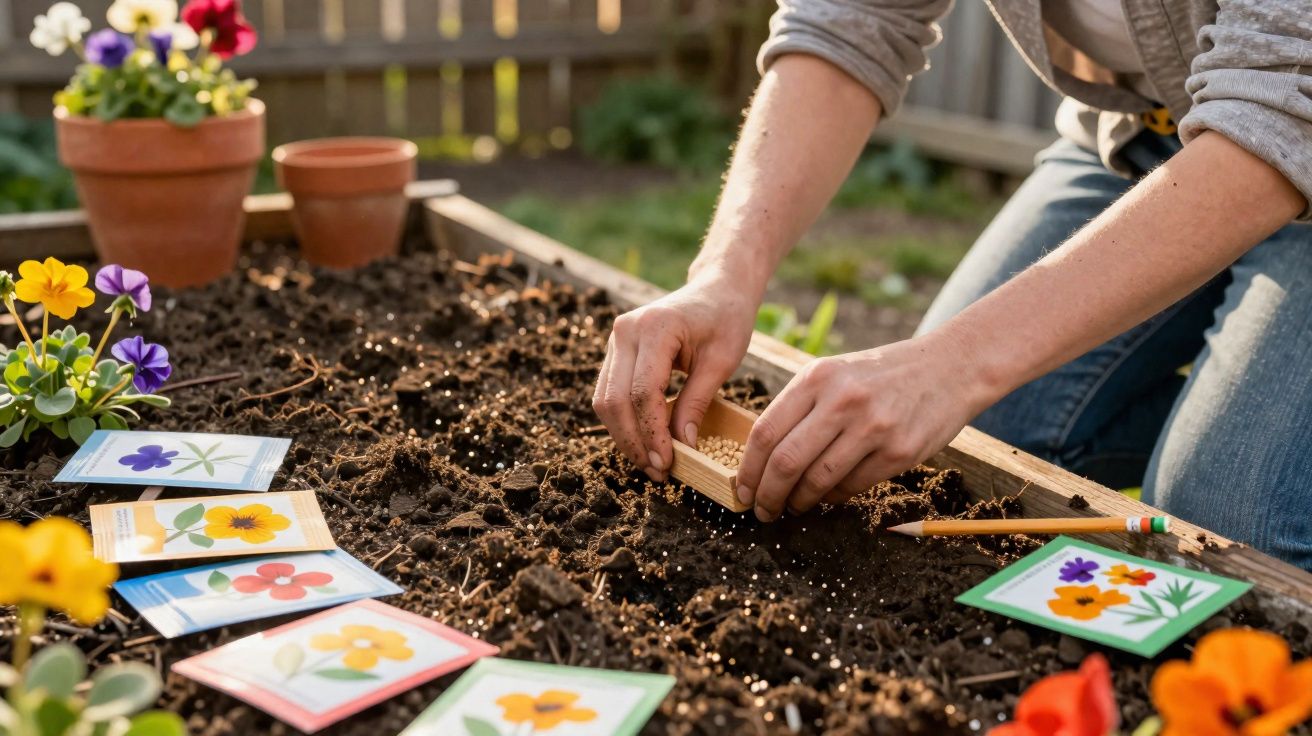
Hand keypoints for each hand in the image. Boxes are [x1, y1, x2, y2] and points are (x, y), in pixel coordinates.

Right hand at [593, 275, 757, 480]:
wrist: (716, 288)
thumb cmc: (726, 319)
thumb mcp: (722, 362)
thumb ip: (697, 402)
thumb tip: (682, 447)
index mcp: (655, 327)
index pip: (643, 393)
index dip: (652, 433)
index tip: (668, 463)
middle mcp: (626, 330)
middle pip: (615, 400)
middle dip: (634, 441)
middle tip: (658, 472)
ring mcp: (616, 338)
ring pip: (605, 400)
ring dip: (624, 436)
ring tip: (650, 463)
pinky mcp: (616, 349)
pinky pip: (609, 392)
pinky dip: (623, 421)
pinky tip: (644, 441)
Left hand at [735, 332, 990, 520]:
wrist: (949, 367)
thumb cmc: (880, 375)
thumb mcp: (834, 373)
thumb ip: (799, 408)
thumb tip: (762, 460)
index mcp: (817, 377)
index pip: (765, 433)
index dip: (748, 470)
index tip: (743, 490)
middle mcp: (842, 400)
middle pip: (786, 462)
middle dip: (768, 495)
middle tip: (763, 510)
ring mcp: (873, 427)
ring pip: (818, 480)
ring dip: (799, 501)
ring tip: (793, 506)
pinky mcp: (900, 451)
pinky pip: (852, 487)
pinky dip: (833, 498)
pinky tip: (827, 496)